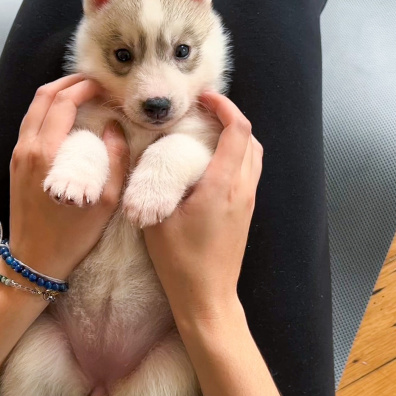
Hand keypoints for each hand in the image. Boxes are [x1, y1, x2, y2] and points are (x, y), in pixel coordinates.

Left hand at [8, 74, 128, 279]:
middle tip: (96, 83)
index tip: (106, 86)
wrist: (34, 261)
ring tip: (83, 95)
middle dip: (70, 83)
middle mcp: (27, 148)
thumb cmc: (72, 235)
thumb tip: (115, 126)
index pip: (63, 101)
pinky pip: (31, 126)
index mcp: (47, 152)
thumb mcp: (106, 201)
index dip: (86, 87)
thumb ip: (115, 159)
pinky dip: (48, 112)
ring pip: (34, 109)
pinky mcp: (16, 165)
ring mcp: (18, 155)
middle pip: (44, 97)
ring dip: (58, 95)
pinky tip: (68, 119)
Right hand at [143, 91, 262, 323]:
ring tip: (206, 131)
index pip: (237, 130)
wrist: (207, 298)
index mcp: (223, 185)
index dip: (224, 106)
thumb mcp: (156, 218)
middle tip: (202, 111)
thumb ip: (152, 181)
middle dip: (230, 116)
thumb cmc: (180, 262)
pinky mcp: (246, 213)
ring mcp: (248, 202)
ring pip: (253, 155)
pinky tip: (211, 161)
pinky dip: (236, 155)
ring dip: (236, 136)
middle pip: (250, 138)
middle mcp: (243, 189)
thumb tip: (142, 152)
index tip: (203, 98)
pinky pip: (249, 172)